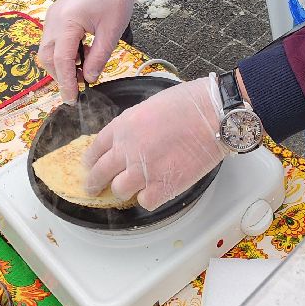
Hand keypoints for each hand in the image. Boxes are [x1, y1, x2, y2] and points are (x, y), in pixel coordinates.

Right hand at [36, 0, 138, 99]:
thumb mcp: (112, 31)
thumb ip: (98, 57)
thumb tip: (88, 79)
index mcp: (67, 21)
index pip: (62, 60)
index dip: (66, 82)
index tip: (73, 100)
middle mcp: (53, 19)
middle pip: (48, 57)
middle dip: (61, 76)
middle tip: (79, 87)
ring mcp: (52, 17)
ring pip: (48, 50)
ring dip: (62, 65)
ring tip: (83, 70)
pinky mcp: (56, 16)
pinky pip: (53, 41)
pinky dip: (64, 53)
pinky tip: (81, 55)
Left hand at [84, 75, 227, 208]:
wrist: (214, 114)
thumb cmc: (188, 103)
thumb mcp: (149, 106)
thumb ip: (132, 126)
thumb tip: (128, 141)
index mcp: (122, 127)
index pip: (95, 149)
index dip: (91, 160)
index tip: (91, 166)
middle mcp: (127, 150)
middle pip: (99, 173)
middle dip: (95, 183)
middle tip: (95, 188)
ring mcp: (143, 171)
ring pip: (119, 191)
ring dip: (125, 190)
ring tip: (134, 188)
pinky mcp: (163, 187)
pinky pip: (145, 202)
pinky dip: (149, 198)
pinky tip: (157, 189)